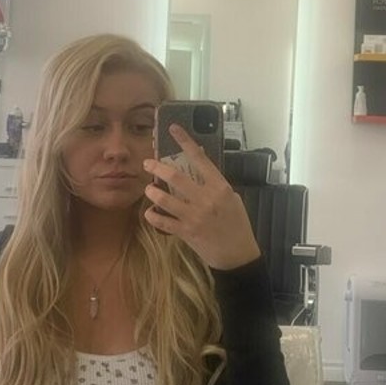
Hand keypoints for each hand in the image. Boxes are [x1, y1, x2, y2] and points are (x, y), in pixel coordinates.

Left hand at [142, 124, 260, 270]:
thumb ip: (215, 184)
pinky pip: (162, 222)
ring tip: (148, 189)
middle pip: (175, 177)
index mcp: (220, 187)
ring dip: (152, 192)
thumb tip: (199, 169)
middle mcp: (206, 199)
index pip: (200, 158)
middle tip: (148, 163)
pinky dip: (152, 216)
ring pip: (164, 199)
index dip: (185, 142)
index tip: (172, 129)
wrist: (238, 255)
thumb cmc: (237, 224)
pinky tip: (150, 212)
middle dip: (157, 167)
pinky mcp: (186, 232)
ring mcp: (194, 216)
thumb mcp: (232, 198)